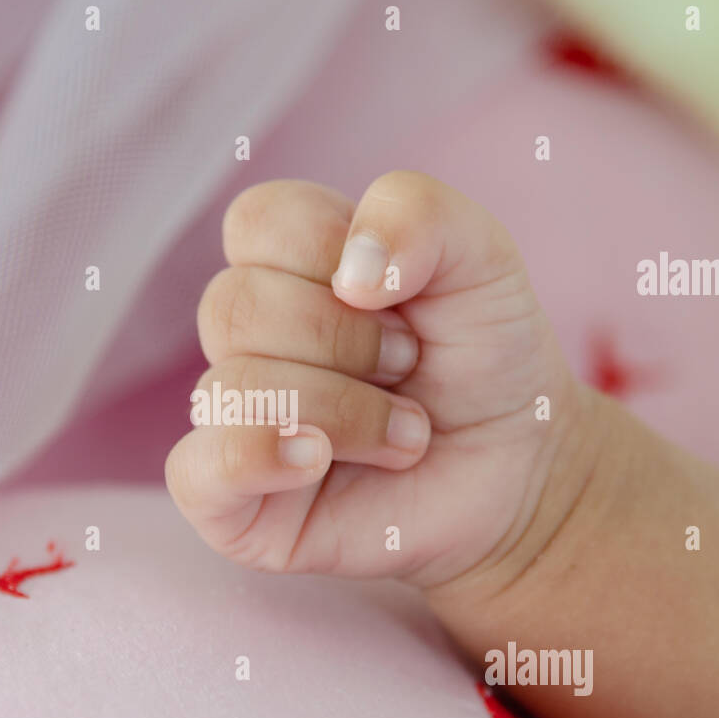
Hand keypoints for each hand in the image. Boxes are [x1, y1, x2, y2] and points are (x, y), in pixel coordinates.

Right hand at [166, 171, 592, 588]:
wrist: (520, 474)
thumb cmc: (486, 363)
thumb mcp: (482, 260)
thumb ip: (419, 211)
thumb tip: (350, 274)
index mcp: (288, 268)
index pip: (255, 222)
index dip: (330, 252)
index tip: (398, 296)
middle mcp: (249, 343)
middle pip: (234, 305)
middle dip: (345, 339)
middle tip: (408, 368)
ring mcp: (233, 424)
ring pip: (232, 388)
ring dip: (344, 410)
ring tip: (407, 436)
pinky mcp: (231, 506)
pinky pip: (198, 473)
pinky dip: (259, 455)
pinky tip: (318, 461)